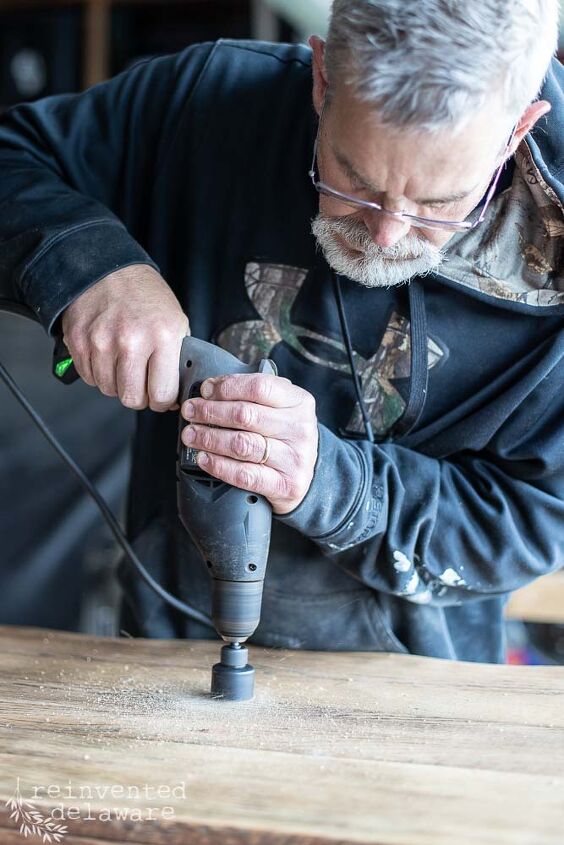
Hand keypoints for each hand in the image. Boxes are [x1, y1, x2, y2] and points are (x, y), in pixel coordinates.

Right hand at [61, 265, 188, 410]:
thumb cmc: (144, 295)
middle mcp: (131, 340)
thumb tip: (176, 392)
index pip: (162, 394)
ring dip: (117, 383)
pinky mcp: (78, 342)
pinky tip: (107, 355)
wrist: (107, 268)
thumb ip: (176, 358)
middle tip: (142, 385)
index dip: (163, 401)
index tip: (162, 397)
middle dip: (139, 397)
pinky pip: (89, 377)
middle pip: (132, 398)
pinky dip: (99, 373)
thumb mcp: (176, 320)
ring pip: (109, 390)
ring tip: (124, 363)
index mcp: (162, 336)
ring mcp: (101, 342)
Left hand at [180, 373, 318, 514]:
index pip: (259, 387)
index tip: (206, 390)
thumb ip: (256, 396)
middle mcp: (299, 429)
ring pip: (241, 444)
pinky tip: (204, 458)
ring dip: (209, 438)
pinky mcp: (285, 485)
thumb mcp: (282, 409)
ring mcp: (294, 458)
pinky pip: (244, 474)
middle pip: (245, 415)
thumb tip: (211, 388)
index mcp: (299, 402)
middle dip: (210, 412)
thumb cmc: (286, 436)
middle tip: (190, 411)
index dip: (227, 387)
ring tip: (191, 435)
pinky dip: (219, 466)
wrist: (309, 476)